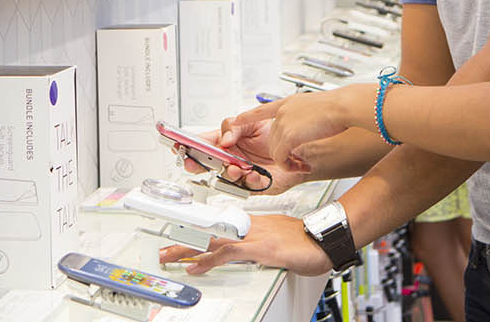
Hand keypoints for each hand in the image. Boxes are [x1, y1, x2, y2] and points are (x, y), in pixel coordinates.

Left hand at [158, 213, 331, 275]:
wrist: (324, 238)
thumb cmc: (307, 240)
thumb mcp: (280, 240)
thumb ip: (263, 243)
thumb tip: (254, 251)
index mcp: (255, 223)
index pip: (220, 225)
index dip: (200, 232)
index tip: (185, 238)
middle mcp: (250, 226)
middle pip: (210, 230)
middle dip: (186, 239)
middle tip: (165, 247)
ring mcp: (253, 236)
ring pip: (212, 239)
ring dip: (188, 248)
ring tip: (169, 256)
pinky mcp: (259, 248)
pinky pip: (227, 252)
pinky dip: (208, 259)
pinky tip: (196, 266)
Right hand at [179, 121, 307, 193]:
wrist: (298, 147)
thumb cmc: (276, 134)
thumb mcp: (253, 121)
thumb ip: (235, 126)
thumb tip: (223, 139)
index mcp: (226, 142)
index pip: (203, 143)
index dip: (189, 145)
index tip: (179, 144)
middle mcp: (230, 158)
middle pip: (207, 164)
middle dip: (197, 164)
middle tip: (192, 162)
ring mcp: (241, 172)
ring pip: (226, 177)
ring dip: (227, 173)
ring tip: (234, 167)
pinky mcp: (254, 185)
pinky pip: (248, 187)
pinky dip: (250, 181)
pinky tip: (253, 175)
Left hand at [232, 85, 373, 169]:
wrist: (342, 106)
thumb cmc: (335, 107)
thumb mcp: (313, 105)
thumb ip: (301, 114)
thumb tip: (301, 125)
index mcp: (287, 103)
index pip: (260, 110)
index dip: (247, 116)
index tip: (235, 120)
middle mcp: (282, 112)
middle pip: (271, 139)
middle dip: (282, 152)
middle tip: (296, 160)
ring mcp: (283, 123)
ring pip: (275, 150)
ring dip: (287, 160)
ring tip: (301, 163)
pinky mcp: (287, 136)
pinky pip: (280, 157)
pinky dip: (288, 165)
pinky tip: (299, 165)